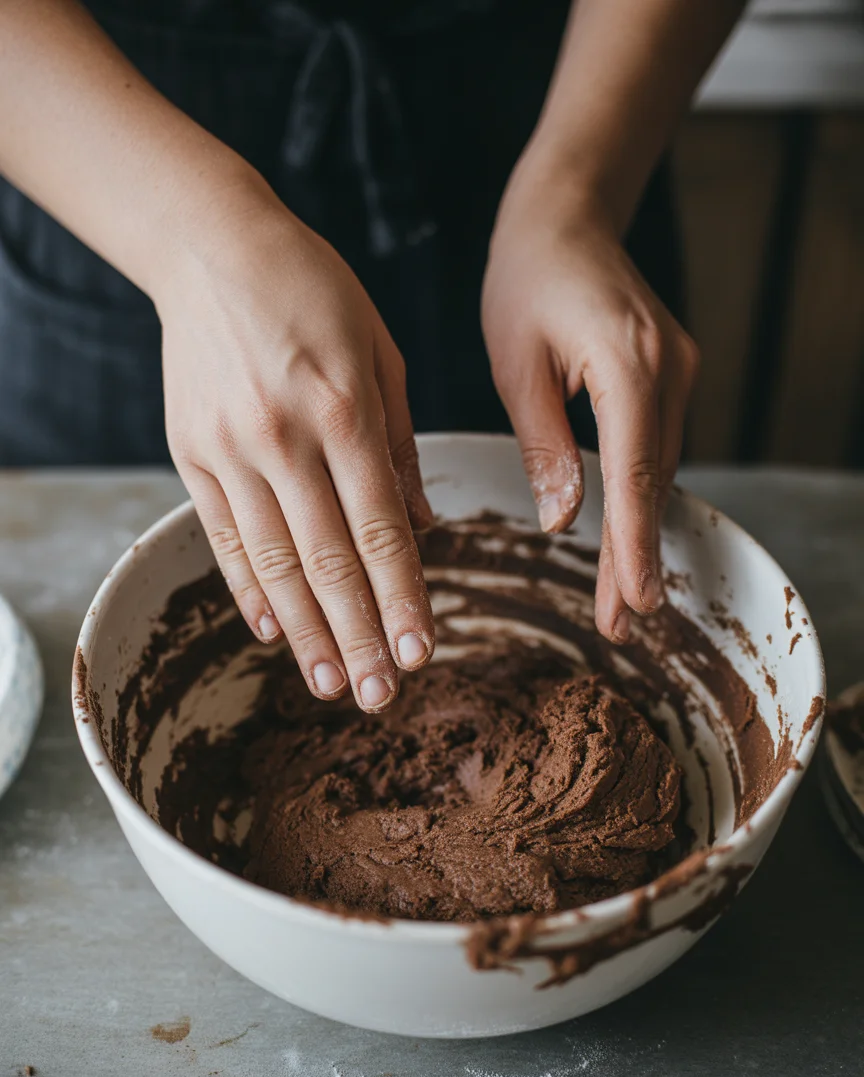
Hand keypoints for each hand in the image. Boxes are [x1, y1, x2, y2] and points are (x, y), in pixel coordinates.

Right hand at [156, 175, 434, 711]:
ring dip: (305, 632)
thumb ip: (402, 446)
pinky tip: (271, 630)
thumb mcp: (382, 354)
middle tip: (381, 696)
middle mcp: (284, 438)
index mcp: (344, 411)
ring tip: (332, 684)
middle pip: (329, 562)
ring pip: (274, 562)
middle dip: (360, 637)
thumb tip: (422, 528)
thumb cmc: (316, 293)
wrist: (213, 246)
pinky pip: (221, 536)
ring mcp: (229, 449)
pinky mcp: (190, 453)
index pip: (381, 531)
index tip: (423, 652)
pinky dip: (248, 588)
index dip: (403, 599)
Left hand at [482, 159, 698, 643]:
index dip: (634, 545)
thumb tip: (562, 521)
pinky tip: (625, 532)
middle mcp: (669, 370)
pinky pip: (656, 447)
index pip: (634, 474)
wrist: (568, 214)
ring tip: (619, 596)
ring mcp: (679, 371)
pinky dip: (640, 493)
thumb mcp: (516, 364)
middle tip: (621, 622)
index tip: (635, 603)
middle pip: (654, 483)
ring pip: (659, 470)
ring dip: (639, 530)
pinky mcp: (671, 373)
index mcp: (628, 365)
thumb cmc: (528, 278)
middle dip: (637, 555)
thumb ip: (544, 445)